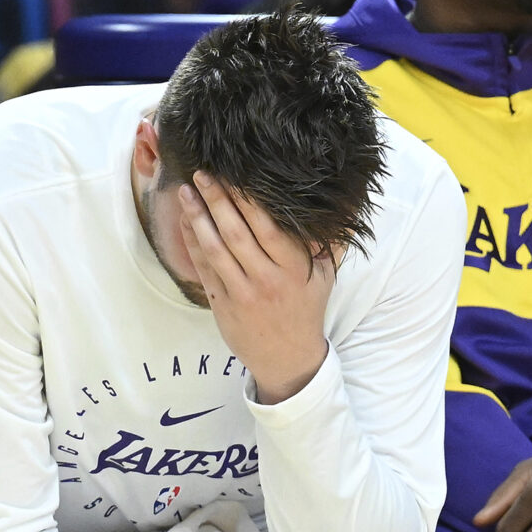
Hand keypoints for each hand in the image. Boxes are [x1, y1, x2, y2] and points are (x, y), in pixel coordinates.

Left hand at [179, 172, 331, 403]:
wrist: (287, 358)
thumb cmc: (305, 310)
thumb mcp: (325, 277)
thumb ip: (329, 242)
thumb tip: (345, 203)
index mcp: (294, 269)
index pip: (268, 226)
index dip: (248, 199)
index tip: (235, 173)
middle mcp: (268, 280)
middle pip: (237, 233)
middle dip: (218, 200)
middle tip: (203, 173)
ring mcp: (242, 293)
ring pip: (215, 249)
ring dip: (198, 218)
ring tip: (186, 192)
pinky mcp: (222, 305)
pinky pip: (204, 268)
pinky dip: (192, 243)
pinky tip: (186, 222)